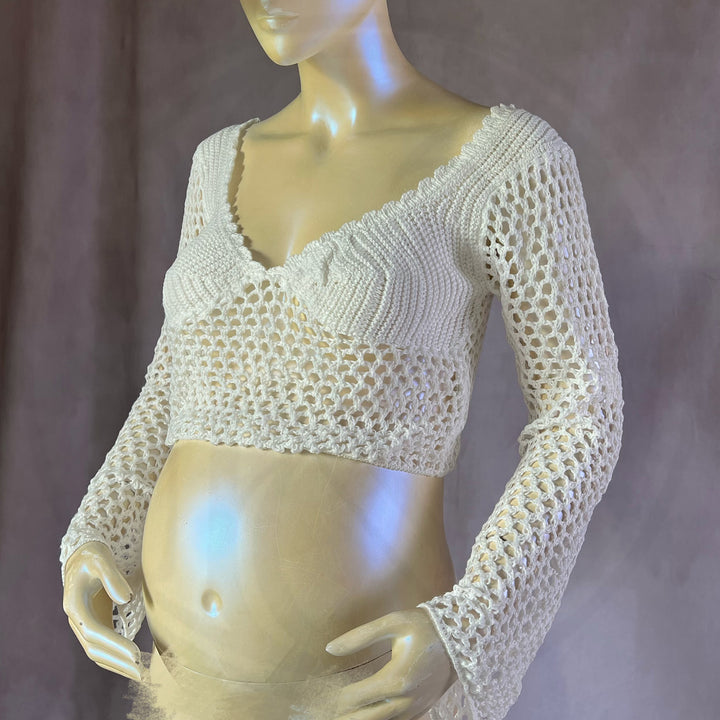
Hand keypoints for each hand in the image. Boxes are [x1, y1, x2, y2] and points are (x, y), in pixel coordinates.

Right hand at [62, 541, 141, 680]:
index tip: (135, 654)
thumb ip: (112, 577)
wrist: (82, 556)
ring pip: (97, 652)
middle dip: (117, 661)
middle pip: (94, 648)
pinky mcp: (93, 623)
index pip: (93, 631)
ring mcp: (83, 624)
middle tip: (141, 672)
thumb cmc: (93, 556)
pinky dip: (115, 657)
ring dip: (116, 664)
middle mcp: (75, 619)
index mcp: (74, 605)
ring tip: (139, 674)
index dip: (114, 644)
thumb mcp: (101, 559)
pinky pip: (102, 646)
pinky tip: (131, 664)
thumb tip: (124, 598)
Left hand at [325, 607, 457, 719]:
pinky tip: (369, 714)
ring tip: (344, 716)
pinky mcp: (423, 708)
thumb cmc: (423, 626)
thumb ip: (359, 636)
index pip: (356, 698)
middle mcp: (405, 700)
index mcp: (395, 679)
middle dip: (345, 717)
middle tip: (327, 714)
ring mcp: (416, 707)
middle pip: (366, 719)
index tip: (322, 696)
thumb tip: (329, 648)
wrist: (460, 636)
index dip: (336, 699)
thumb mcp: (392, 623)